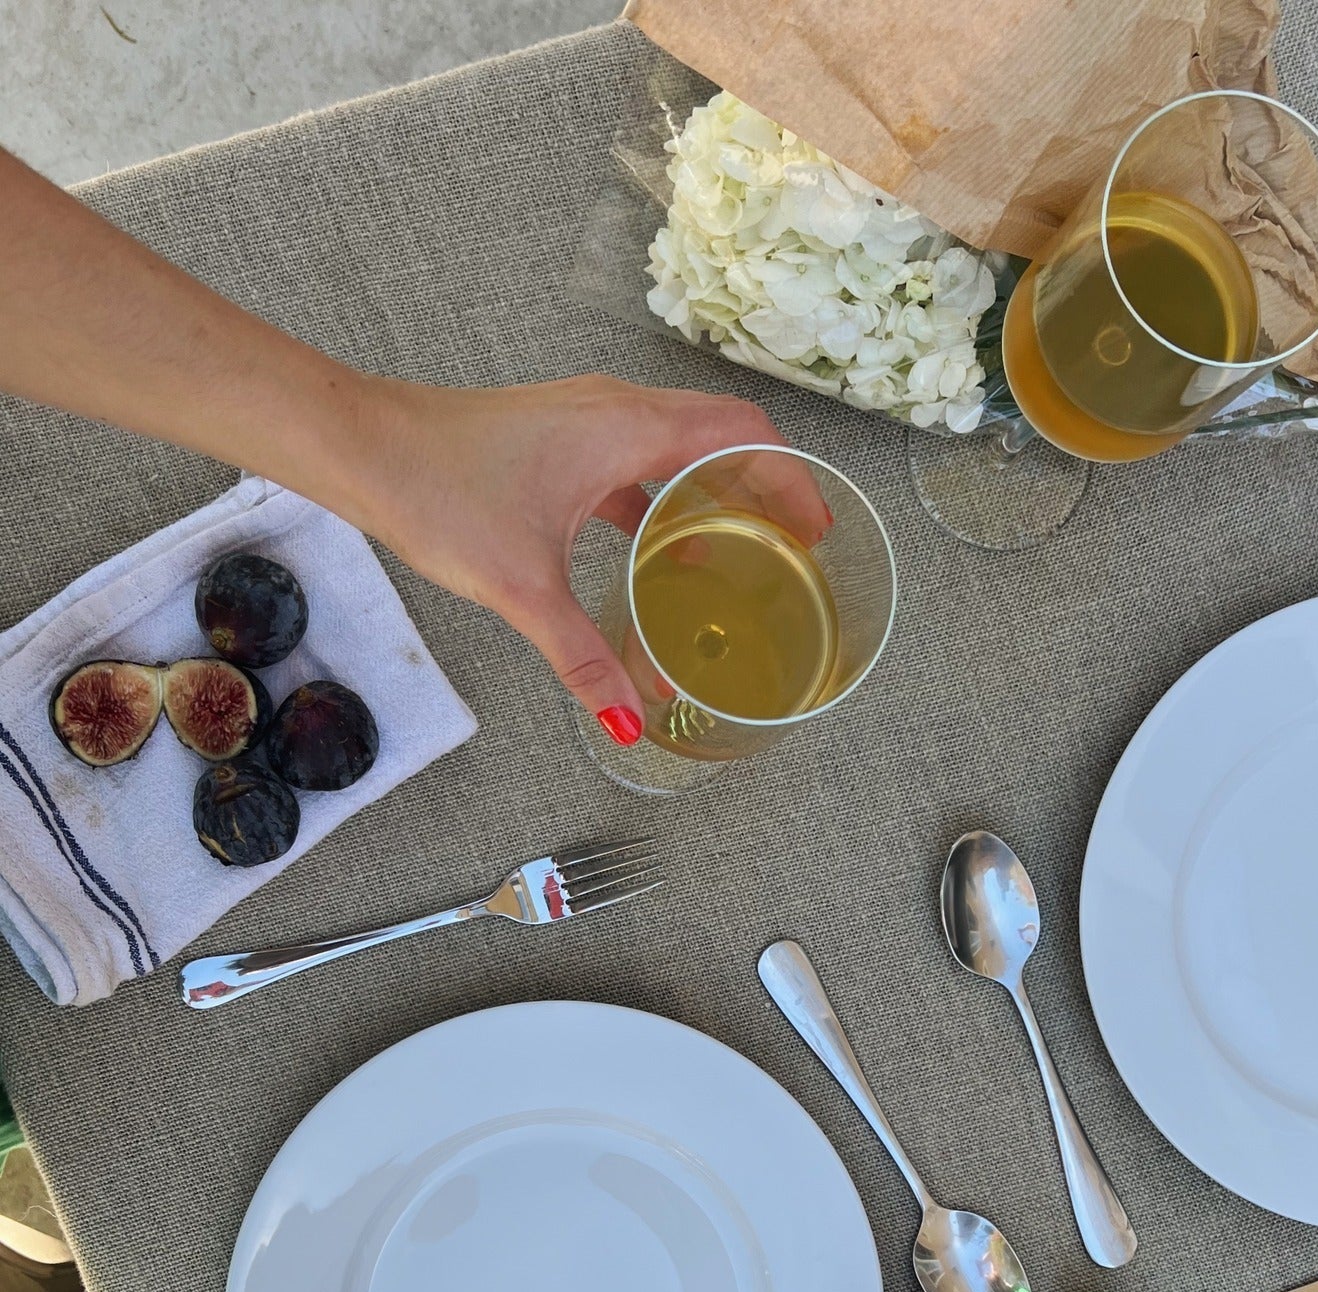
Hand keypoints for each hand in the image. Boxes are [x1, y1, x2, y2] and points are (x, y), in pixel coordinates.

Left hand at [347, 374, 815, 742]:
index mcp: (627, 429)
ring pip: (677, 444)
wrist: (360, 446)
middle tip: (797, 543)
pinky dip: (663, 496)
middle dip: (766, 484)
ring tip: (743, 546)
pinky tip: (661, 547)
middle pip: (722, 433)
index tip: (817, 527)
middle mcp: (615, 410)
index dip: (790, 476)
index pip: (742, 432)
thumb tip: (626, 715)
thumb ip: (583, 654)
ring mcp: (584, 419)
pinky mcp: (557, 437)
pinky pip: (635, 460)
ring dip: (715, 487)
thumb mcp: (523, 586)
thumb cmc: (438, 491)